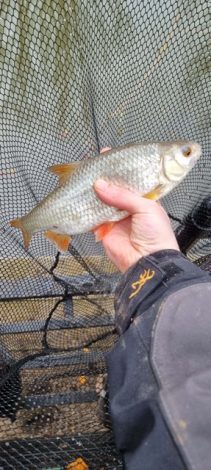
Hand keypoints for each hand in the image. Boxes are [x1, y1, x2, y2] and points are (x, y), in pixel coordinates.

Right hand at [94, 148, 178, 271]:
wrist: (148, 262)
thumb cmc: (156, 234)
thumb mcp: (146, 208)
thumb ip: (123, 195)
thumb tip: (100, 185)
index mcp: (143, 198)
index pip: (129, 178)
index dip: (118, 168)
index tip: (106, 155)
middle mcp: (128, 206)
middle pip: (112, 188)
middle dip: (102, 178)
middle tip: (90, 167)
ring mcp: (115, 216)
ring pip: (101, 200)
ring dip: (92, 192)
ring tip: (83, 180)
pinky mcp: (103, 228)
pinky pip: (92, 216)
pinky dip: (86, 209)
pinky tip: (80, 198)